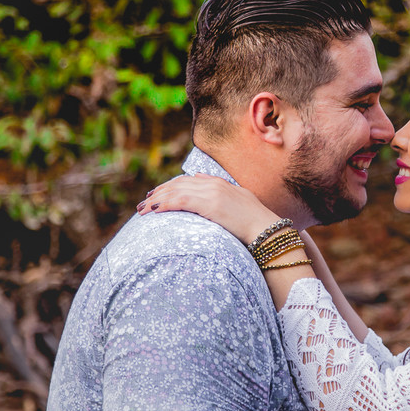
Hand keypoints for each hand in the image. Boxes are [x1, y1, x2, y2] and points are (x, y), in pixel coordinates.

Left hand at [137, 175, 281, 244]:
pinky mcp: (209, 204)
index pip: (187, 181)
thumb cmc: (256, 223)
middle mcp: (213, 184)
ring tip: (142, 210)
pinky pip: (180, 201)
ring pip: (175, 191)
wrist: (267, 229)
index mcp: (219, 183)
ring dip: (156, 200)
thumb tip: (204, 186)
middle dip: (158, 194)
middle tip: (143, 204)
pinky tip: (153, 211)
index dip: (169, 187)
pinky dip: (164, 205)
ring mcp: (211, 192)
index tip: (157, 195)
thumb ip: (223, 193)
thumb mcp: (240, 203)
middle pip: (177, 184)